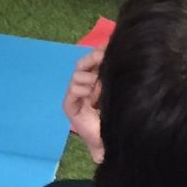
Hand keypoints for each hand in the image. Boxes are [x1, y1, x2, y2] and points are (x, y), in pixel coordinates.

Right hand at [62, 48, 105, 163]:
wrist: (110, 141)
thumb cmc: (115, 116)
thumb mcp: (116, 89)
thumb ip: (113, 74)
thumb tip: (117, 51)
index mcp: (93, 79)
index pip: (91, 59)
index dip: (98, 50)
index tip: (109, 45)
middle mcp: (82, 85)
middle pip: (81, 63)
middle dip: (93, 58)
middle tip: (104, 56)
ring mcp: (74, 95)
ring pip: (77, 75)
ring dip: (91, 78)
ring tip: (102, 87)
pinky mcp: (69, 106)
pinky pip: (73, 90)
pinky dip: (83, 90)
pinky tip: (94, 97)